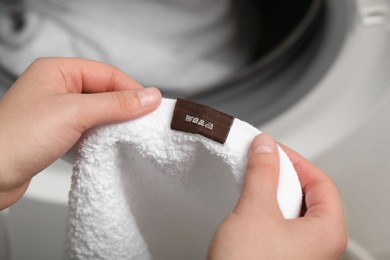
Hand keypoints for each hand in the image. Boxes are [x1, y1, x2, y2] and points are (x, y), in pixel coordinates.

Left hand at [0, 57, 161, 209]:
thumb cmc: (18, 137)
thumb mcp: (75, 113)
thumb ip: (115, 103)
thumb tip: (149, 96)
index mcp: (57, 71)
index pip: (107, 74)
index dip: (131, 89)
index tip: (152, 106)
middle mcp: (57, 87)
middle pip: (103, 91)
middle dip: (124, 106)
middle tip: (144, 121)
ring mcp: (56, 110)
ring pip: (97, 110)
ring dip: (113, 121)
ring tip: (129, 133)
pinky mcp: (57, 132)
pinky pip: (88, 127)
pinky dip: (101, 134)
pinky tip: (107, 143)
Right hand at [207, 134, 346, 259]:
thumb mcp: (255, 211)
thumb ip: (263, 173)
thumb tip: (266, 147)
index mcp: (327, 233)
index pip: (321, 182)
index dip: (296, 161)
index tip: (273, 150)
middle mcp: (319, 246)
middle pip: (309, 195)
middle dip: (283, 176)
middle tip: (261, 164)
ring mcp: (300, 254)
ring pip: (292, 210)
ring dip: (272, 192)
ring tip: (252, 183)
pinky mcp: (281, 257)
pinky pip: (280, 225)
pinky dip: (266, 209)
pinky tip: (249, 207)